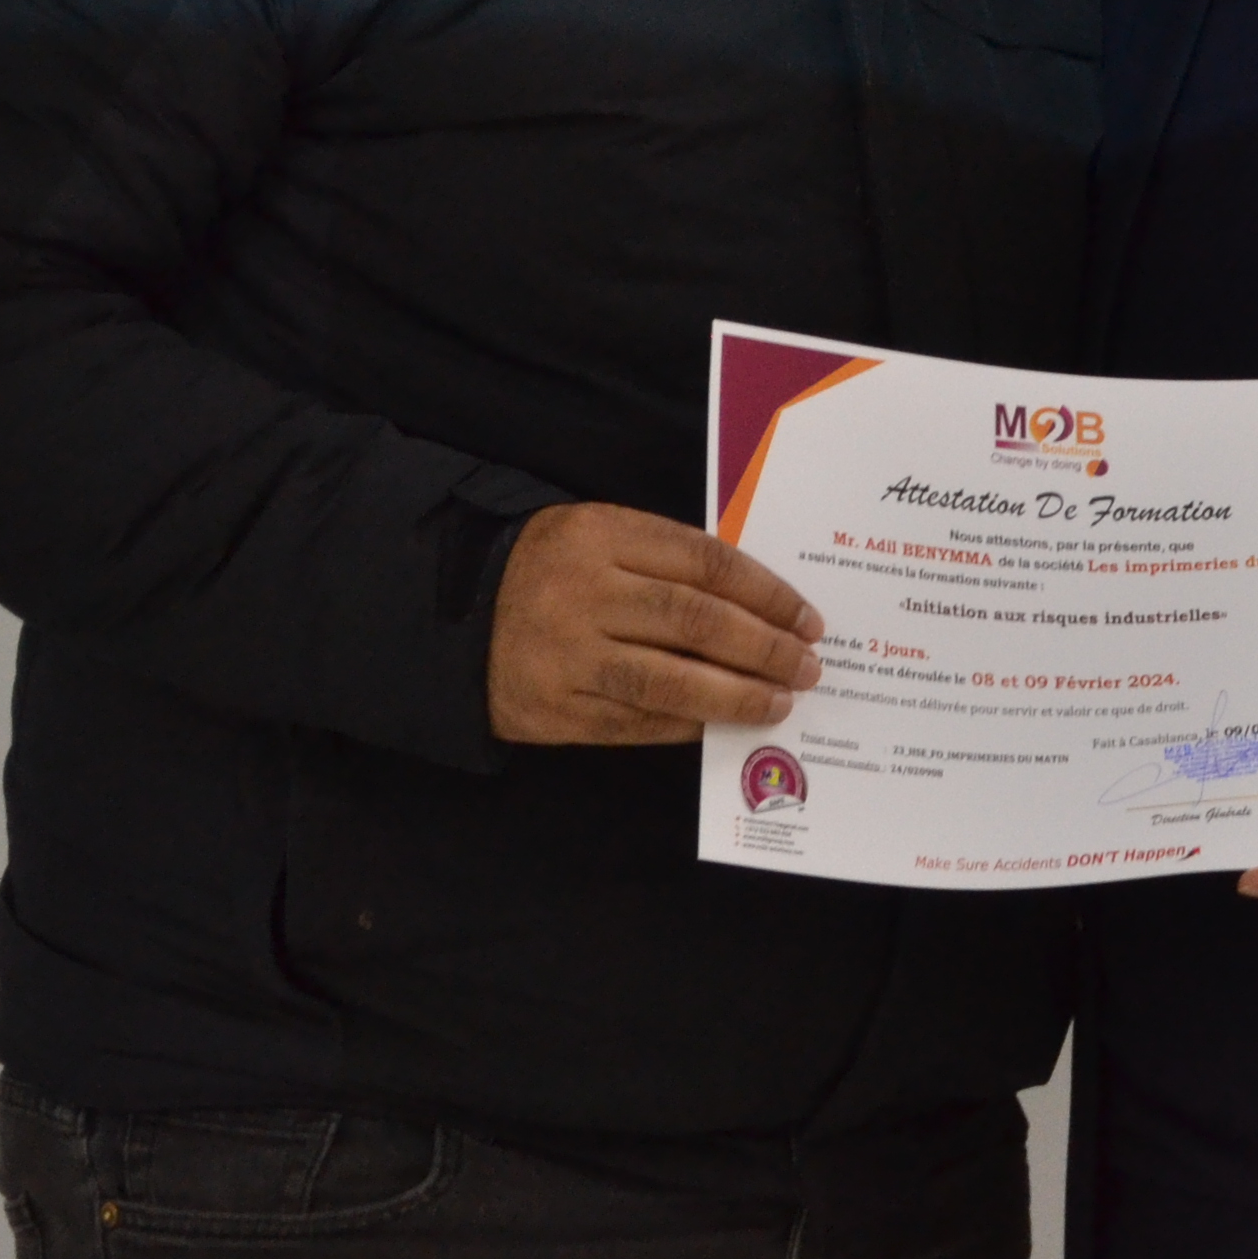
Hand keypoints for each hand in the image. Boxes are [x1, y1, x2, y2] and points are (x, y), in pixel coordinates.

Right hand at [486, 503, 822, 745]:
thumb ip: (667, 558)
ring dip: (737, 695)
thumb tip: (758, 602)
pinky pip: (638, 721)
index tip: (808, 618)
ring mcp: (569, 655)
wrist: (450, 614)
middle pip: (698, 622)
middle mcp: (586, 593)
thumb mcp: (599, 535)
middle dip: (765, 648)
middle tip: (807, 666)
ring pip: (672, 680)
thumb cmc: (548, 569)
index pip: (707, 563)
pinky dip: (689, 724)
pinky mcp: (555, 709)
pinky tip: (724, 722)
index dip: (768, 594)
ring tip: (779, 702)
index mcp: (602, 535)